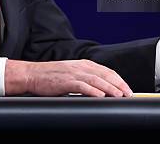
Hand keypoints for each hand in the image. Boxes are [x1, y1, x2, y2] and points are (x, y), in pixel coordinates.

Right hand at [5, 59, 132, 96]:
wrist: (32, 74)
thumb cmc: (50, 77)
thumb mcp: (70, 73)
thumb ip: (84, 78)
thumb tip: (100, 90)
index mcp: (82, 64)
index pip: (106, 70)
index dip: (118, 79)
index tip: (126, 88)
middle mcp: (79, 66)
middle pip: (104, 74)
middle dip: (118, 84)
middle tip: (128, 94)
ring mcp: (72, 73)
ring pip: (96, 80)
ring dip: (109, 88)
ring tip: (119, 95)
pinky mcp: (65, 81)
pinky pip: (82, 85)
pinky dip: (92, 90)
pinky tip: (100, 95)